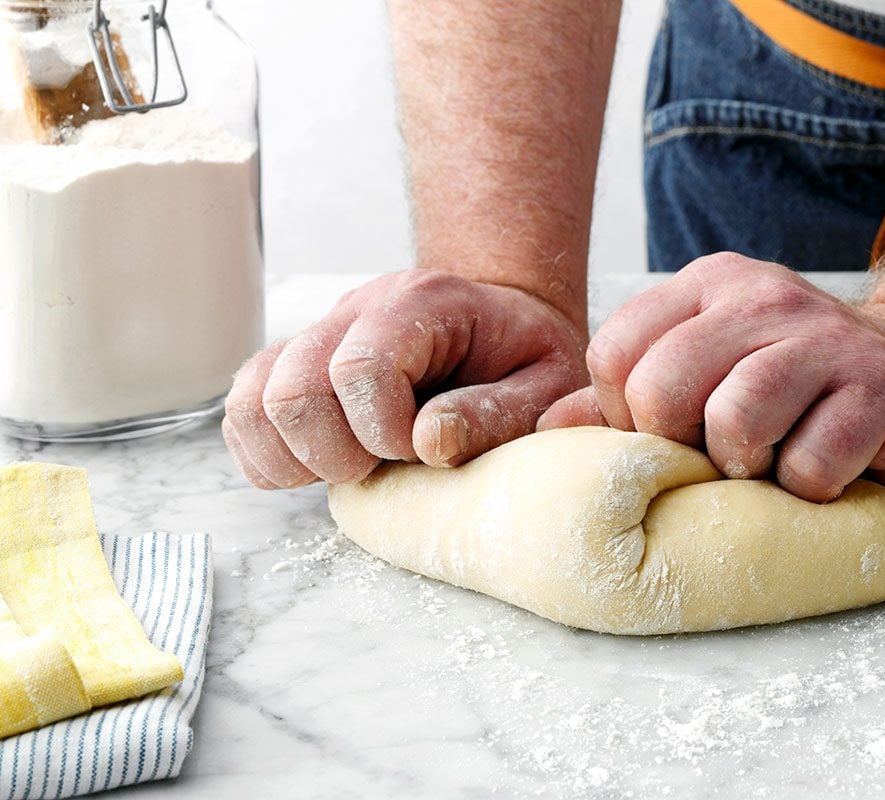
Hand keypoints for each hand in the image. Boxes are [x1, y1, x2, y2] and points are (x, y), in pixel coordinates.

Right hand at [224, 271, 586, 489]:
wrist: (502, 324)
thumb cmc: (528, 359)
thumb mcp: (549, 384)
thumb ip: (501, 414)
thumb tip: (429, 443)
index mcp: (422, 304)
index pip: (361, 367)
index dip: (383, 430)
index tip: (422, 451)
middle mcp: (356, 310)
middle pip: (292, 388)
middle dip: (335, 453)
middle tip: (385, 465)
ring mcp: (318, 336)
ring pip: (252, 400)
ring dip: (294, 457)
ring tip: (352, 468)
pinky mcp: (294, 367)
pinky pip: (242, 411)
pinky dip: (267, 454)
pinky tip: (319, 466)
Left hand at [540, 253, 884, 507]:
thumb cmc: (801, 390)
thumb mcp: (709, 373)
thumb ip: (629, 395)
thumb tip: (548, 428)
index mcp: (710, 286)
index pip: (614, 353)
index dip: (626, 416)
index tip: (672, 434)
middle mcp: (763, 299)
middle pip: (661, 389)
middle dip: (680, 445)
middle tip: (721, 455)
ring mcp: (825, 339)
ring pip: (734, 421)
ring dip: (745, 466)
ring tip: (772, 461)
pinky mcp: (879, 391)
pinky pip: (807, 465)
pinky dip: (807, 488)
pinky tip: (827, 470)